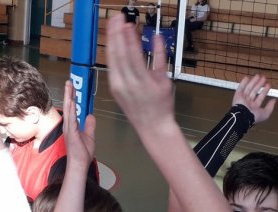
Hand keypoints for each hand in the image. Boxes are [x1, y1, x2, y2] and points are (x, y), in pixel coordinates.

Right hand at [63, 80, 96, 166]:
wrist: (79, 163)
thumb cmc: (82, 153)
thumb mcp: (89, 136)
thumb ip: (89, 125)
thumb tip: (91, 116)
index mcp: (72, 125)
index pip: (72, 108)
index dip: (72, 97)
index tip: (73, 87)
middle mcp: (69, 125)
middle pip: (69, 106)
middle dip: (69, 93)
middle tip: (69, 81)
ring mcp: (69, 128)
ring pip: (69, 109)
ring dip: (69, 97)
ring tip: (69, 86)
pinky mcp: (71, 132)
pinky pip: (71, 118)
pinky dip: (71, 110)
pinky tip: (72, 101)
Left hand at [107, 14, 173, 128]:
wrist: (153, 127)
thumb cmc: (162, 105)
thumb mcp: (165, 80)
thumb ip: (161, 57)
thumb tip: (157, 37)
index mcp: (143, 81)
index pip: (132, 54)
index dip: (128, 36)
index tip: (127, 23)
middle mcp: (128, 84)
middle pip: (119, 54)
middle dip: (116, 34)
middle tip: (116, 18)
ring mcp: (118, 86)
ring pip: (112, 59)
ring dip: (112, 40)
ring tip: (112, 25)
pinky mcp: (113, 88)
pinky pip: (111, 66)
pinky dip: (111, 52)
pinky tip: (113, 42)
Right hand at [232, 74, 275, 124]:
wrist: (243, 116)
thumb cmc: (254, 116)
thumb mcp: (266, 113)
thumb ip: (270, 106)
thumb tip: (274, 100)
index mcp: (254, 107)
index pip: (260, 97)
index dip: (265, 91)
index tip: (268, 84)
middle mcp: (248, 102)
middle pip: (254, 91)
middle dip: (259, 84)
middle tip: (264, 78)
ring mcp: (243, 98)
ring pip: (249, 88)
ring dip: (253, 82)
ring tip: (258, 75)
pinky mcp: (237, 95)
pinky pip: (240, 88)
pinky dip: (243, 83)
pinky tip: (247, 77)